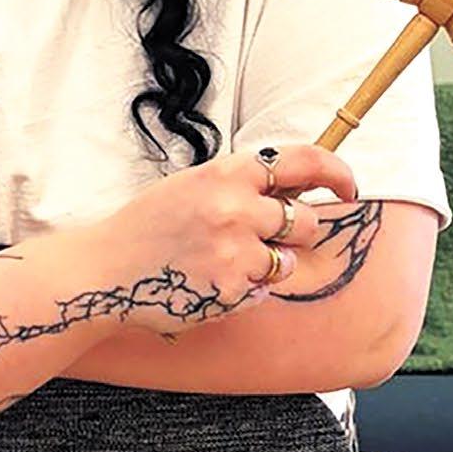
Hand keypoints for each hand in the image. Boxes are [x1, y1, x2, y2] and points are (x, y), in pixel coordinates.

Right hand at [104, 140, 362, 335]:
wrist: (104, 271)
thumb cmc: (148, 228)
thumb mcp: (193, 187)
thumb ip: (242, 184)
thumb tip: (298, 186)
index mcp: (226, 173)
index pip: (303, 161)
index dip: (336, 173)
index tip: (348, 188)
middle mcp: (235, 208)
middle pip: (304, 220)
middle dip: (291, 233)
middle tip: (258, 240)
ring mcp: (235, 251)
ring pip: (288, 261)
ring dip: (268, 265)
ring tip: (223, 263)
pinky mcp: (232, 289)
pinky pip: (264, 291)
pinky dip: (245, 290)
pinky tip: (209, 282)